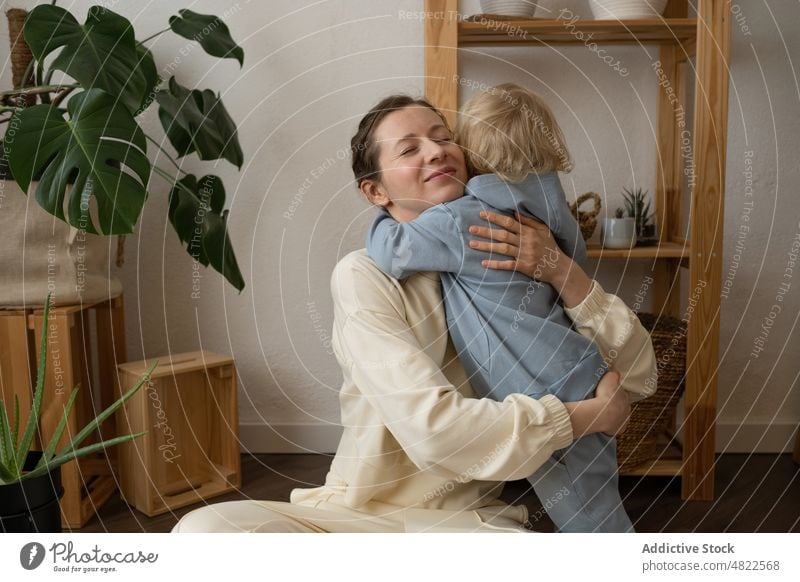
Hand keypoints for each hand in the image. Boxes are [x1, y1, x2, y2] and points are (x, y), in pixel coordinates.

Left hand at [468, 210, 593, 306]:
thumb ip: (529, 221)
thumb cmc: (550, 247)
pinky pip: (507, 265)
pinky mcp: (523, 266)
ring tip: (472, 244)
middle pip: (502, 235)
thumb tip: (514, 211)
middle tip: (471, 229)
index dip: (495, 218)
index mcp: (529, 231)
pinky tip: (484, 263)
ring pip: (502, 249)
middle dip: (486, 231)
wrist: (559, 267)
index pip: (509, 222)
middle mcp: (525, 242)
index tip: (482, 214)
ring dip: (486, 246)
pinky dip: (495, 264)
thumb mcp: (543, 230)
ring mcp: (524, 254)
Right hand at [563, 370, 629, 438]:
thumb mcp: (609, 378)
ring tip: (604, 414)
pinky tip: (605, 424)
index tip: (609, 395)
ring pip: (620, 417)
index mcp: (625, 396)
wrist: (602, 413)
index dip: (615, 395)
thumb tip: (615, 370)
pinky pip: (616, 427)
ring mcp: (624, 420)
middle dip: (616, 406)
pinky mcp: (619, 429)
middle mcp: (627, 409)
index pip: (622, 395)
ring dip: (614, 416)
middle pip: (622, 406)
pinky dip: (612, 426)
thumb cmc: (605, 395)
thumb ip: (614, 374)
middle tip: (605, 404)